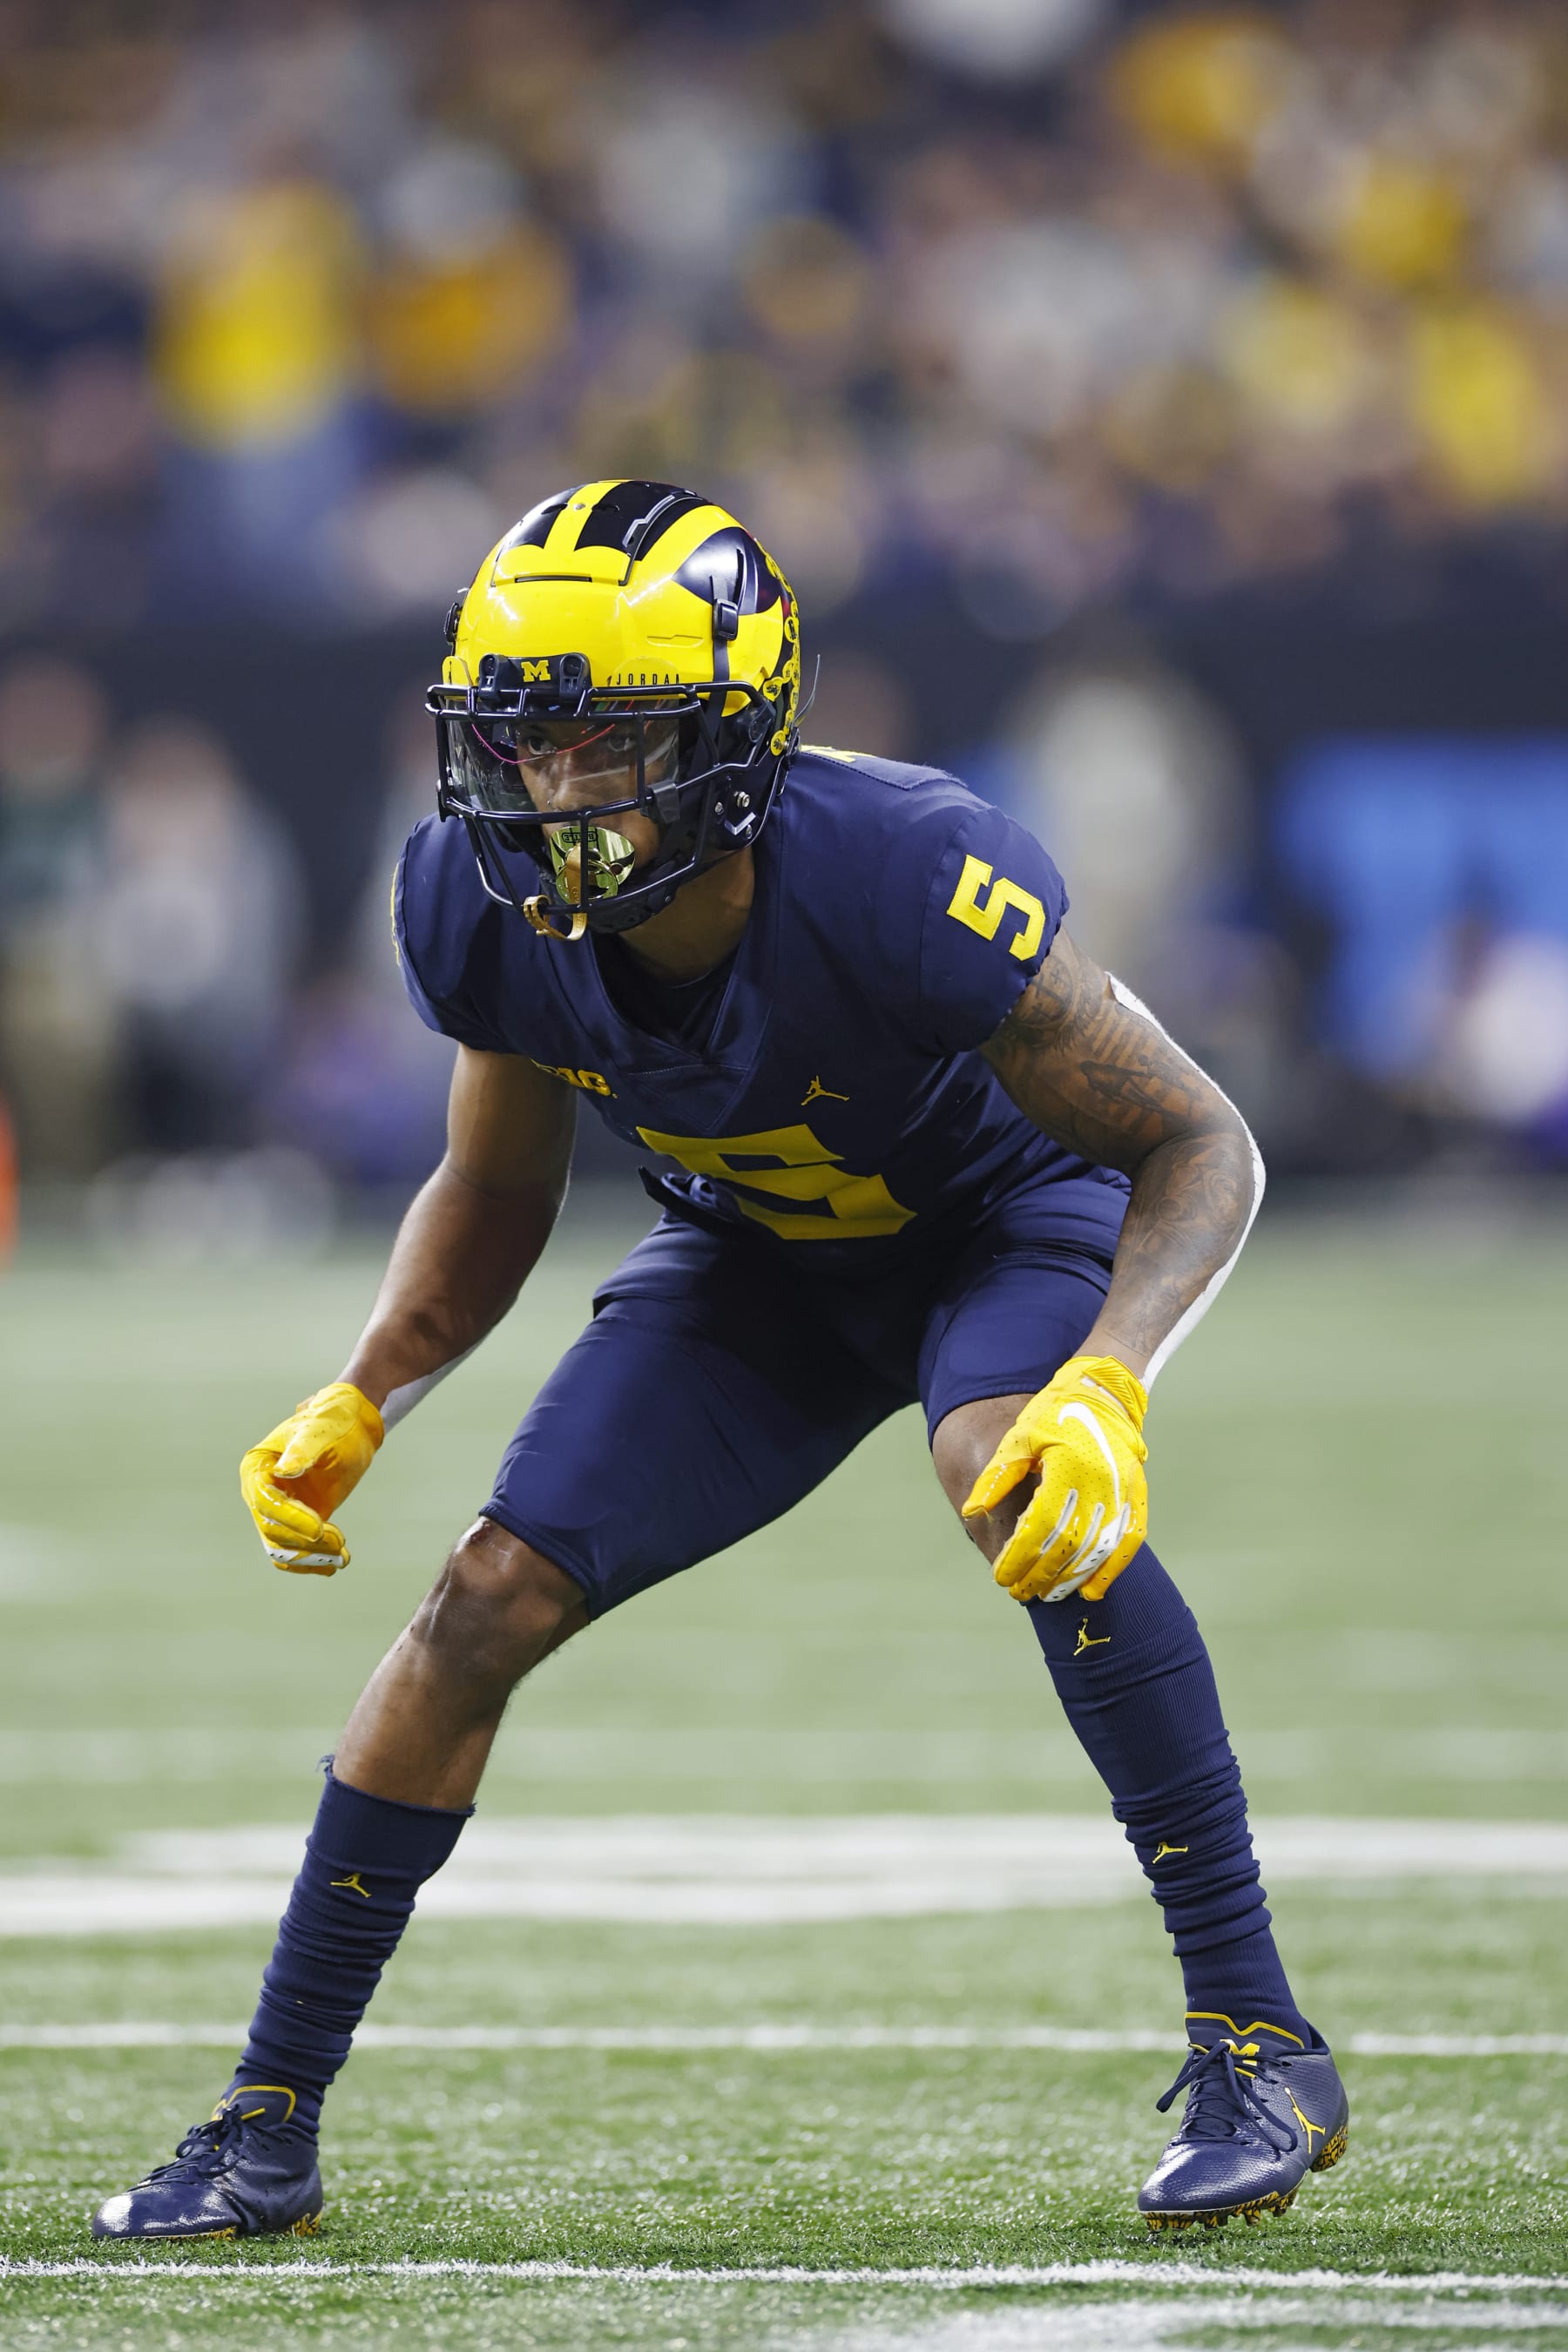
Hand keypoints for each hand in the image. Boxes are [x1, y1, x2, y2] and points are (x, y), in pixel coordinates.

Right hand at [239, 1383, 384, 1575]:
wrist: (353, 1425)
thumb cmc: (333, 1421)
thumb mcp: (320, 1431)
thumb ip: (302, 1451)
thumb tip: (283, 1471)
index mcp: (257, 1467)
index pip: (265, 1502)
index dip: (290, 1518)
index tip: (319, 1528)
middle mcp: (261, 1492)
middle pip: (272, 1531)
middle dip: (305, 1542)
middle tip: (340, 1541)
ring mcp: (279, 1510)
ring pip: (283, 1548)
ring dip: (311, 1558)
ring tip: (342, 1557)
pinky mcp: (298, 1523)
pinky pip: (297, 1552)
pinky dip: (314, 1562)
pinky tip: (336, 1564)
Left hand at [963, 1354, 1147, 1604]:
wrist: (1104, 1394)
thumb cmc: (1054, 1415)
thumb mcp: (1019, 1439)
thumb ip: (997, 1476)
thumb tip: (972, 1511)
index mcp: (1065, 1468)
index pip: (1039, 1527)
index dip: (1019, 1557)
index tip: (1002, 1577)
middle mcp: (1098, 1484)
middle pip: (1067, 1545)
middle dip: (1041, 1575)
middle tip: (1020, 1593)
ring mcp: (1122, 1492)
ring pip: (1098, 1550)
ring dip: (1072, 1579)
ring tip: (1049, 1596)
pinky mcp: (1136, 1496)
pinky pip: (1129, 1541)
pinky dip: (1112, 1569)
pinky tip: (1093, 1590)